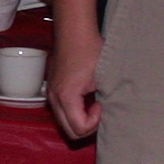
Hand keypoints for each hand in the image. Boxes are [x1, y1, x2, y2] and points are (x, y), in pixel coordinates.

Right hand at [49, 21, 101, 138]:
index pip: (79, 128)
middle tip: (99, 111)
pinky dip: (74, 112)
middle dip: (87, 127)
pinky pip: (62, 112)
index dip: (95, 122)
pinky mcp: (52, 90)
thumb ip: (106, 99)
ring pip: (64, 123)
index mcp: (66, 96)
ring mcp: (51, 95)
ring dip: (80, 120)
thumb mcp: (103, 77)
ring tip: (94, 105)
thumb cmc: (90, 50)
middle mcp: (54, 98)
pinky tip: (86, 99)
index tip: (101, 105)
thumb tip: (112, 112)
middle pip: (69, 131)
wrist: (75, 32)